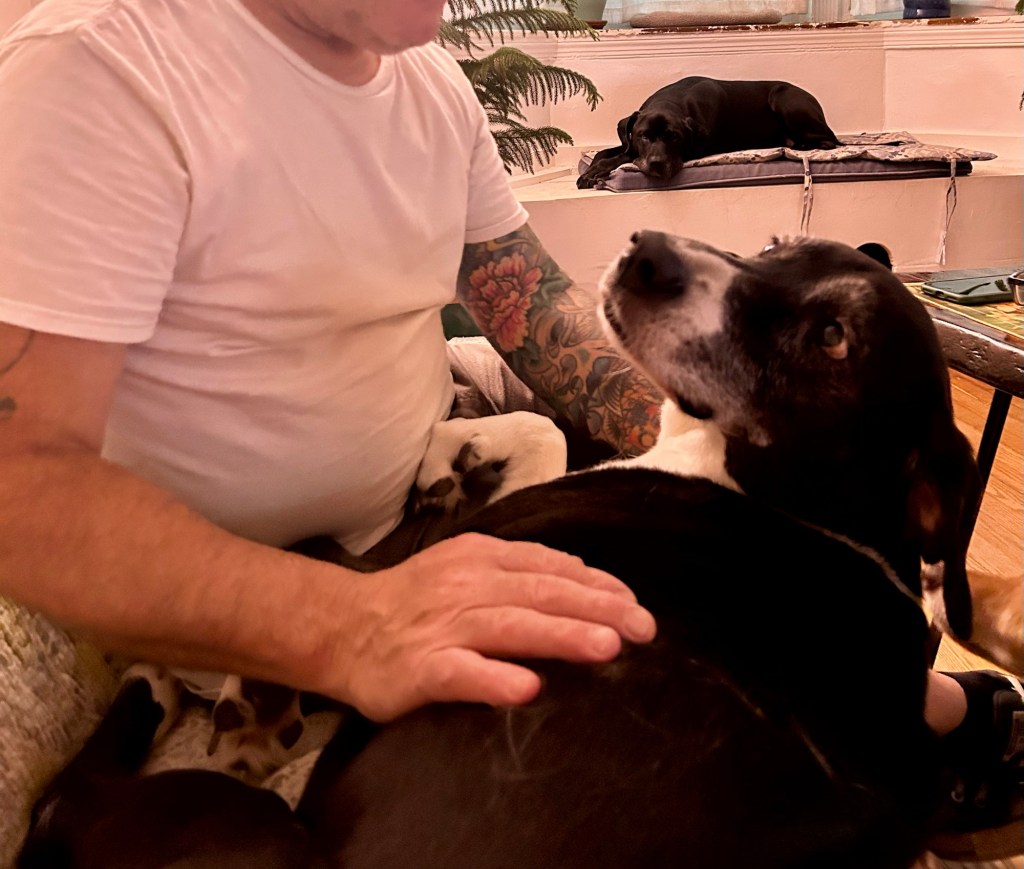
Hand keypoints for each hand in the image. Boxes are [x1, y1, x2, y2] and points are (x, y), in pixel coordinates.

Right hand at [333, 533, 655, 721]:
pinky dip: (493, 679)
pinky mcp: (420, 668)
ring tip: (606, 648)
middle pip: (541, 593)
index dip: (596, 585)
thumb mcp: (467, 569)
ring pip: (510, 627)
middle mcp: (467, 586)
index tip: (634, 604)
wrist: (342, 626)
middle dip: (597, 609)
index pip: (550, 567)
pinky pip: (461, 673)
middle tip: (643, 629)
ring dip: (561, 635)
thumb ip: (520, 573)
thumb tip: (583, 580)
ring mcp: (443, 626)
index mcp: (483, 558)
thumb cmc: (415, 602)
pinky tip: (526, 689)